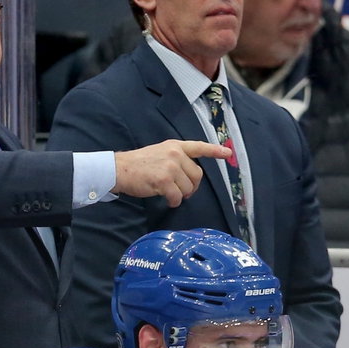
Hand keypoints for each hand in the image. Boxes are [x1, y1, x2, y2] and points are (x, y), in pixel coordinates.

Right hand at [113, 141, 231, 207]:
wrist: (120, 169)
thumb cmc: (139, 164)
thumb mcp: (160, 152)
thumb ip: (176, 159)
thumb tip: (190, 177)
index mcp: (175, 146)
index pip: (199, 147)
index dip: (215, 151)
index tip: (228, 153)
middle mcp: (175, 154)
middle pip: (197, 176)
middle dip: (191, 187)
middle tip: (181, 191)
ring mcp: (170, 167)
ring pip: (188, 188)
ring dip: (181, 195)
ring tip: (169, 193)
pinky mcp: (164, 180)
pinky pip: (177, 197)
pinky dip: (173, 201)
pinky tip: (166, 199)